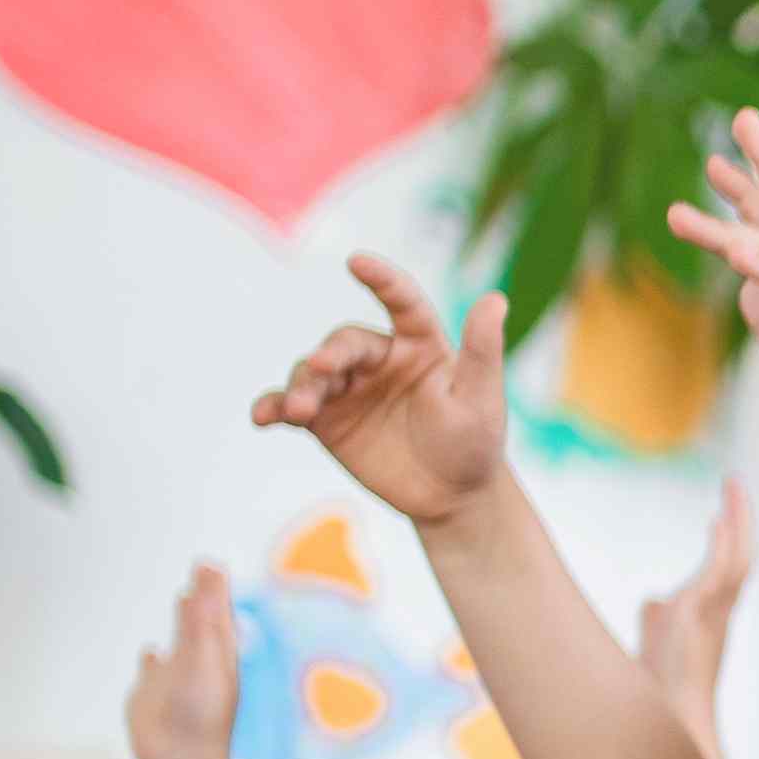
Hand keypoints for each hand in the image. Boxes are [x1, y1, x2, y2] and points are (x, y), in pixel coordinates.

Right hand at [126, 566, 241, 758]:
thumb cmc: (198, 715)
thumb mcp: (203, 660)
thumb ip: (202, 621)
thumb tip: (208, 581)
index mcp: (219, 655)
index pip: (220, 612)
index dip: (216, 587)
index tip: (213, 564)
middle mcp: (200, 664)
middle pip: (204, 621)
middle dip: (204, 595)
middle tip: (205, 570)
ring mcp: (177, 679)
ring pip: (182, 642)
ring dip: (184, 619)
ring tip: (184, 598)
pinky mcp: (152, 695)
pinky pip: (154, 671)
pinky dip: (153, 658)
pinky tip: (151, 653)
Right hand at [249, 256, 513, 528]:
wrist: (451, 497)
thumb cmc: (474, 442)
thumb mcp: (482, 399)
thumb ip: (482, 351)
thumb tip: (496, 299)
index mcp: (420, 343)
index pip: (401, 302)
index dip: (382, 280)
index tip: (357, 262)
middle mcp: (379, 358)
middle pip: (345, 343)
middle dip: (330, 354)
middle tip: (321, 368)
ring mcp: (348, 386)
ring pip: (313, 372)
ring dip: (301, 385)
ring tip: (299, 410)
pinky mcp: (325, 418)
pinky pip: (291, 405)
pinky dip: (273, 407)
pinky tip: (262, 417)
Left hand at [636, 475, 753, 740]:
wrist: (674, 719)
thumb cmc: (663, 688)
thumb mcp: (658, 640)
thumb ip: (658, 617)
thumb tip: (652, 599)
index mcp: (715, 615)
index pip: (730, 567)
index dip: (731, 536)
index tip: (723, 510)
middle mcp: (722, 611)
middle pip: (742, 554)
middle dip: (741, 518)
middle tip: (735, 483)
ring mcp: (715, 613)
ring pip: (738, 558)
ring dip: (737, 520)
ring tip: (732, 486)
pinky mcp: (700, 616)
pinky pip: (718, 572)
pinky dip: (720, 545)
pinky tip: (716, 520)